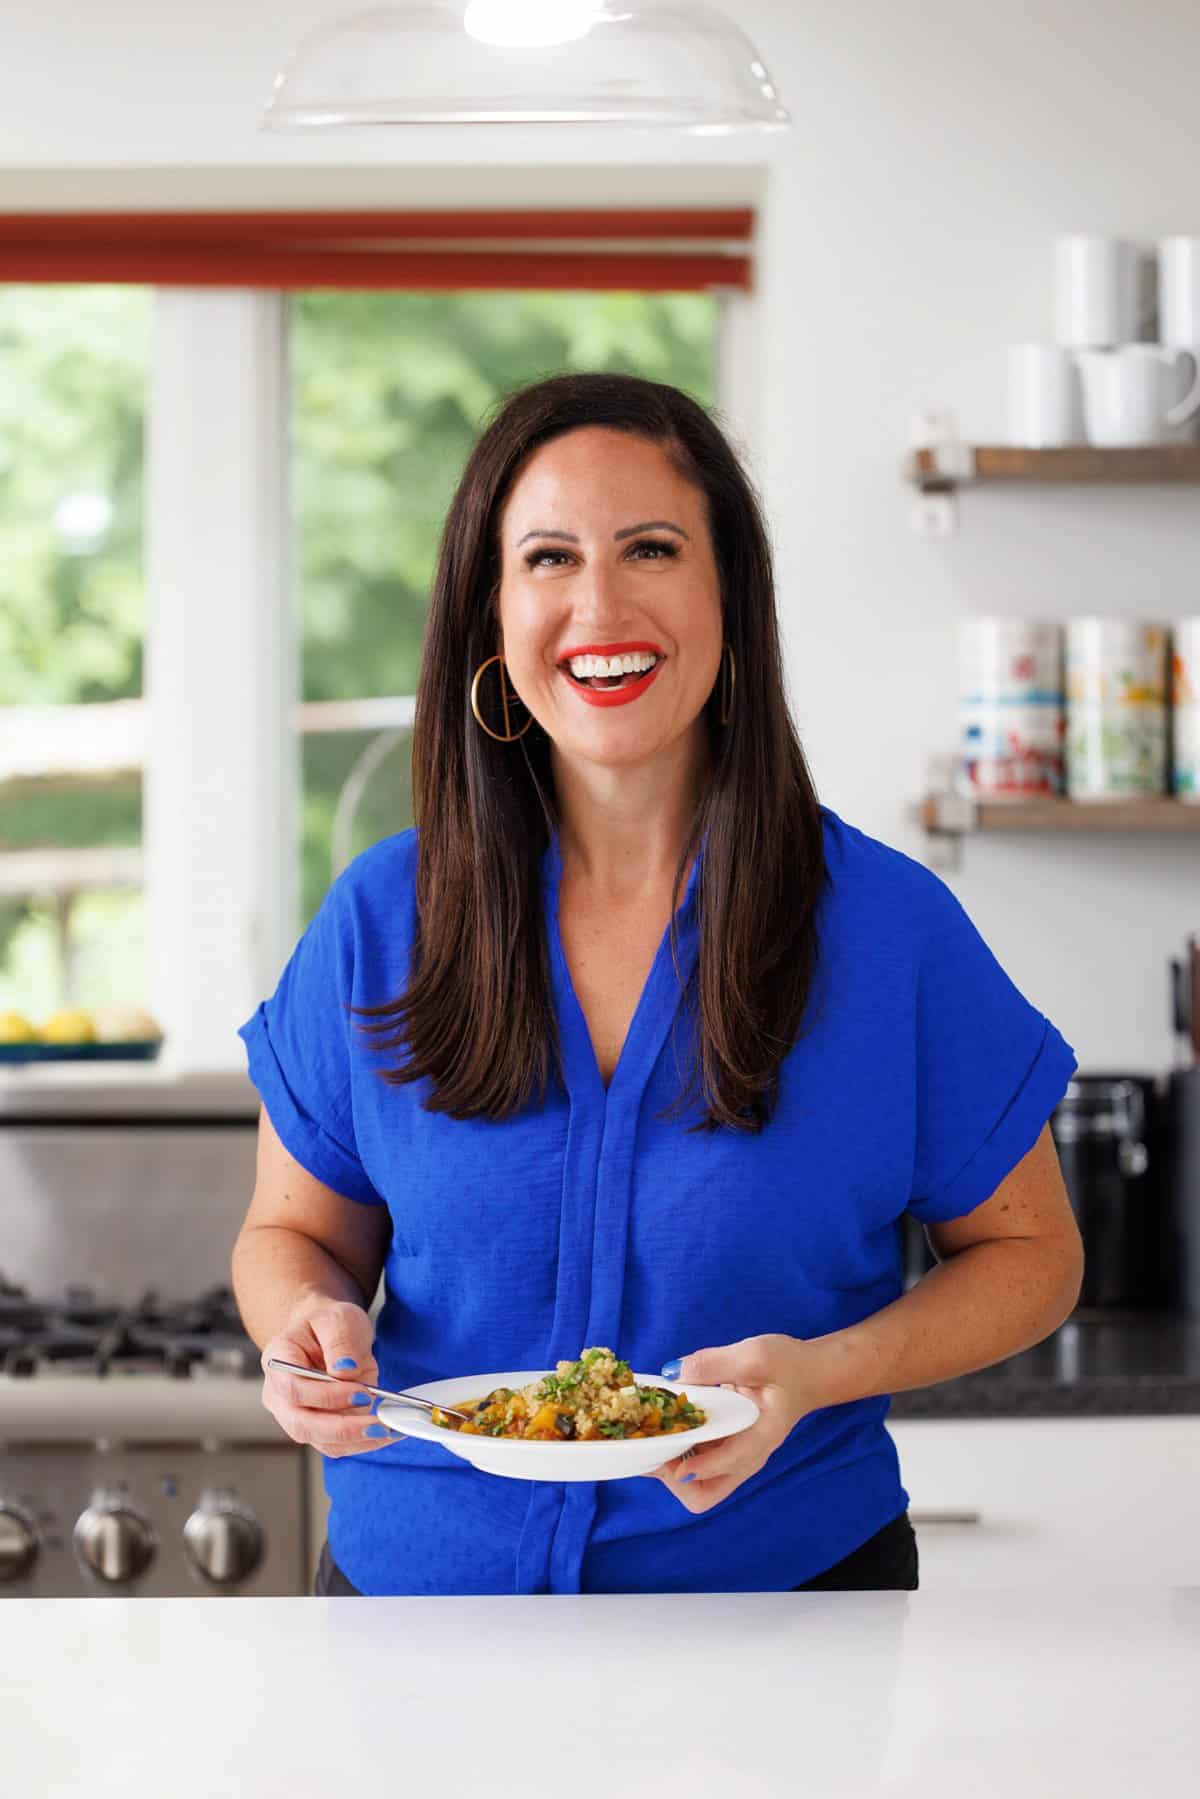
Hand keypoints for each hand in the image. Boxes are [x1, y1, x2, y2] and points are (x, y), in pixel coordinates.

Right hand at [260, 1294, 400, 1456]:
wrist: (325, 1336)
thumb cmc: (327, 1325)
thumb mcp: (338, 1318)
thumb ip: (340, 1341)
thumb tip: (345, 1371)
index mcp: (278, 1361)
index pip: (294, 1389)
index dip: (327, 1396)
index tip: (361, 1392)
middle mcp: (279, 1394)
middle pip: (302, 1425)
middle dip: (343, 1429)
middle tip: (378, 1423)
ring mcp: (295, 1416)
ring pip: (321, 1442)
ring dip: (357, 1440)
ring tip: (389, 1429)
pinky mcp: (317, 1429)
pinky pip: (337, 1445)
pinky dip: (363, 1443)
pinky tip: (386, 1432)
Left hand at [645, 1333, 820, 1512]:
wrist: (807, 1374)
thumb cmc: (787, 1365)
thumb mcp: (755, 1356)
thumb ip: (715, 1364)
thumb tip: (674, 1374)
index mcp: (760, 1438)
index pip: (727, 1465)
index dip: (696, 1465)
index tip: (670, 1455)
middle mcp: (746, 1457)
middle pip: (706, 1492)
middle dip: (674, 1476)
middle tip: (652, 1444)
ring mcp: (733, 1455)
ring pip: (695, 1481)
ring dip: (669, 1461)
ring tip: (648, 1434)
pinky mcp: (723, 1446)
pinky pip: (695, 1458)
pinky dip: (675, 1446)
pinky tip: (660, 1423)